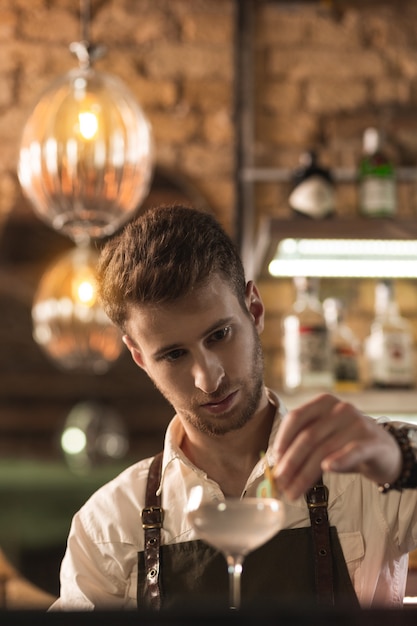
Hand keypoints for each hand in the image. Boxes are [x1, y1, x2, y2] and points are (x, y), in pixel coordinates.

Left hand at [272, 393, 401, 500]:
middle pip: (308, 437)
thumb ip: (303, 445)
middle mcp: (340, 409)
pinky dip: (339, 460)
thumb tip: (276, 466)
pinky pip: (352, 451)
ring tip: (293, 492)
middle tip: (280, 483)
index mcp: (323, 403)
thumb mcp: (324, 437)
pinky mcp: (371, 442)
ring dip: (305, 474)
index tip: (274, 461)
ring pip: (324, 450)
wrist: (384, 450)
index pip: (296, 417)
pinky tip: (327, 468)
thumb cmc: (346, 443)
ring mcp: (357, 423)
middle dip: (291, 462)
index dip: (282, 439)